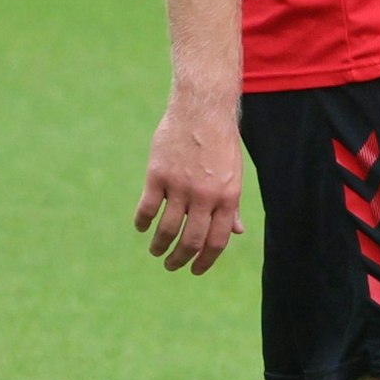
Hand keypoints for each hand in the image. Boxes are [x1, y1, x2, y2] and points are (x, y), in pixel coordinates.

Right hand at [134, 95, 245, 273]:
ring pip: (166, 230)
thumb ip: (232, 205)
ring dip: (159, 247)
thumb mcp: (234, 174)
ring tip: (156, 251)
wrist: (203, 109)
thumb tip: (237, 232)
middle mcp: (205, 195)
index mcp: (228, 197)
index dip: (205, 261)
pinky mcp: (158, 175)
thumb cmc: (221, 142)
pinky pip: (147, 209)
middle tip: (171, 265)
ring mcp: (180, 186)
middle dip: (180, 260)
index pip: (216, 241)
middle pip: (191, 241)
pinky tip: (142, 226)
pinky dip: (142, 222)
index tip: (194, 270)